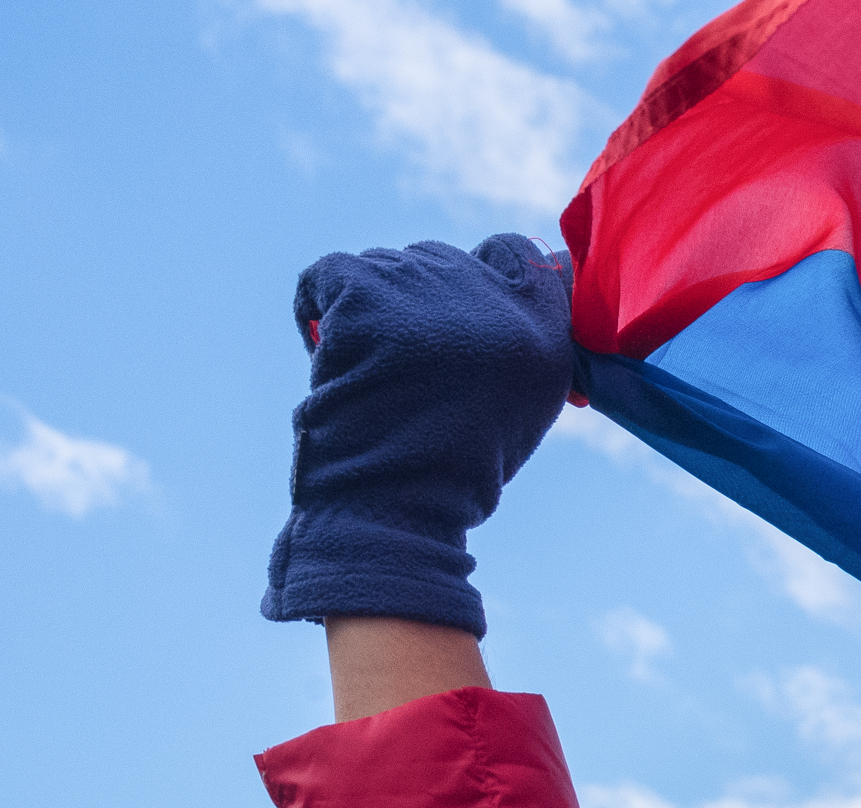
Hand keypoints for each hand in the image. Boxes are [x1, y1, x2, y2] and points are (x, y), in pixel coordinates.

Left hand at [264, 235, 575, 638]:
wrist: (396, 505)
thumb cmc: (453, 473)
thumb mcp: (520, 406)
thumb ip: (519, 343)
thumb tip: (491, 299)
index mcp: (545, 331)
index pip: (516, 250)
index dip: (482, 270)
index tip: (456, 311)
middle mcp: (496, 299)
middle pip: (440, 259)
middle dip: (415, 300)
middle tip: (401, 367)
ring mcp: (430, 289)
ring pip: (383, 267)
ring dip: (367, 309)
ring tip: (369, 374)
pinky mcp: (368, 291)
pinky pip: (328, 275)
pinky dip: (316, 309)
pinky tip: (329, 357)